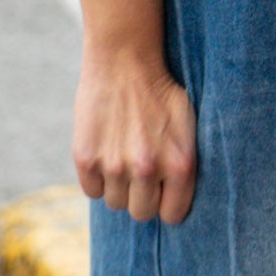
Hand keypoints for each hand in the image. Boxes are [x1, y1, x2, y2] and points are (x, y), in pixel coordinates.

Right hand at [72, 47, 197, 223]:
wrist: (124, 59)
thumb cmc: (161, 91)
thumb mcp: (189, 125)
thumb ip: (184, 164)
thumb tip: (176, 201)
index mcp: (180, 164)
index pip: (172, 215)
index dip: (165, 203)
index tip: (161, 191)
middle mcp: (148, 169)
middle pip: (141, 213)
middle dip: (141, 197)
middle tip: (140, 172)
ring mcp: (115, 165)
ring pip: (115, 202)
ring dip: (118, 186)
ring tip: (123, 156)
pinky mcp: (86, 159)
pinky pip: (92, 190)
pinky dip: (97, 177)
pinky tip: (105, 152)